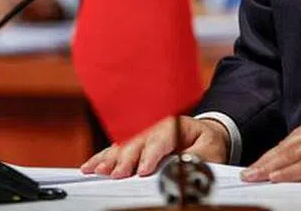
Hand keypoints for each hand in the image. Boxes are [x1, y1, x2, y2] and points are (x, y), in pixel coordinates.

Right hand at [80, 115, 229, 177]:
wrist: (206, 135)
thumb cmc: (208, 143)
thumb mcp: (210, 150)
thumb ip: (196, 159)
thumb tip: (184, 168)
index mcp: (176, 126)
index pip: (161, 139)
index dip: (151, 155)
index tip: (143, 171)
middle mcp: (156, 129)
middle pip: (138, 143)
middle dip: (126, 159)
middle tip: (116, 174)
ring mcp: (144, 137)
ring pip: (123, 146)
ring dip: (109, 159)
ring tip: (95, 170)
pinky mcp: (136, 146)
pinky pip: (117, 151)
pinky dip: (103, 159)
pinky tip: (90, 167)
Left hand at [242, 114, 300, 182]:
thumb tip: (300, 161)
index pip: (291, 139)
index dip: (272, 153)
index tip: (258, 164)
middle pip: (288, 146)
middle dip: (265, 160)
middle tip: (247, 173)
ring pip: (293, 155)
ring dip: (270, 167)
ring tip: (254, 177)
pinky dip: (290, 172)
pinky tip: (277, 177)